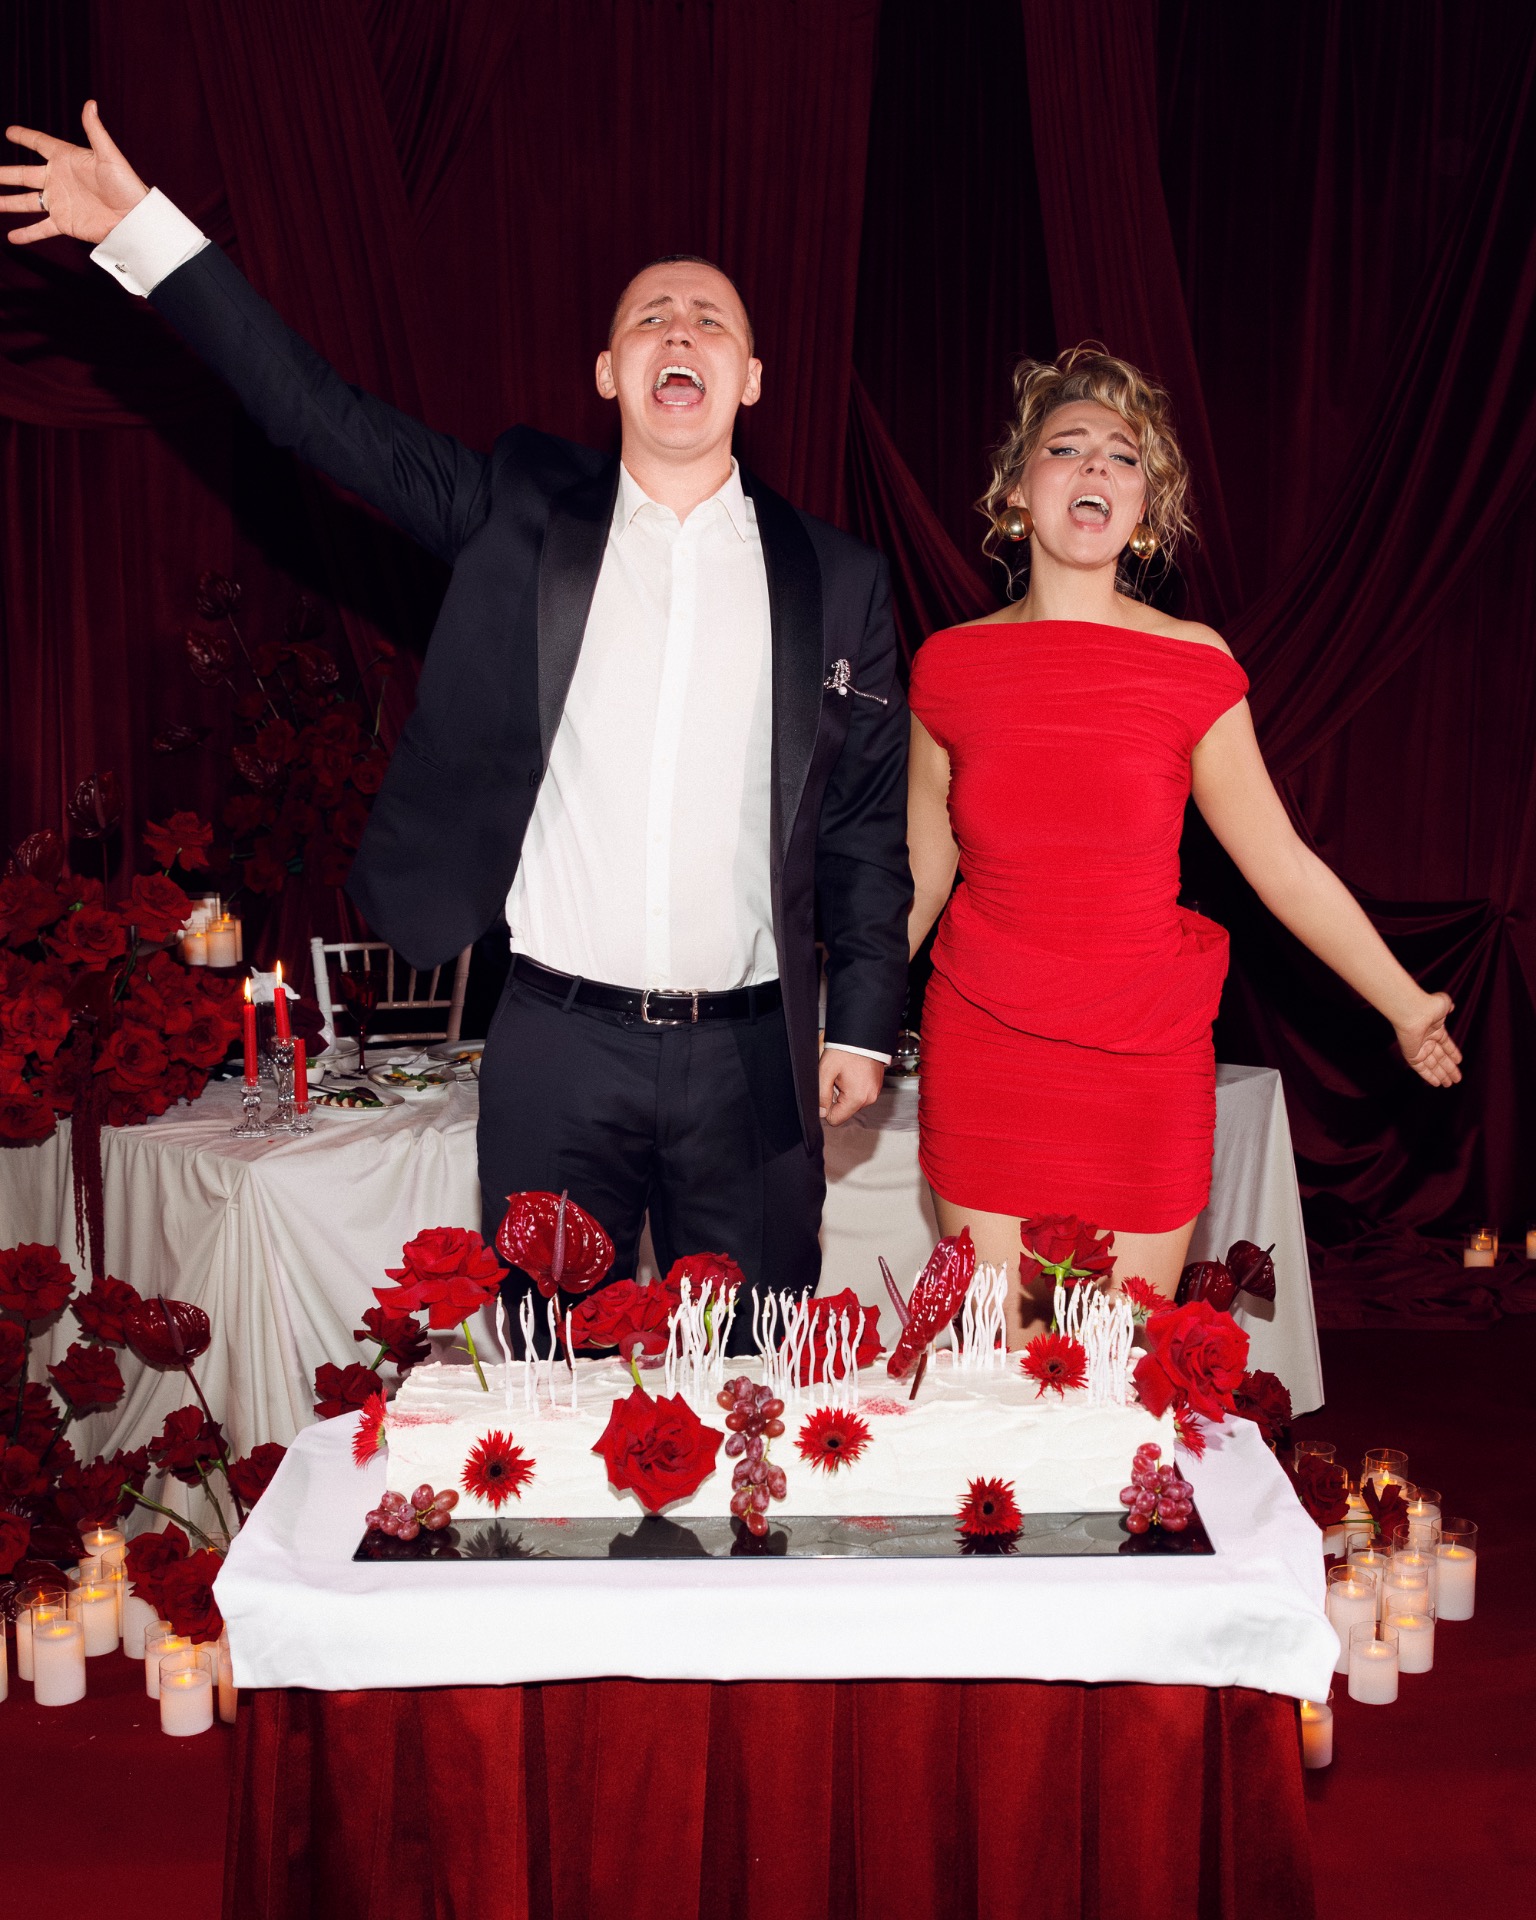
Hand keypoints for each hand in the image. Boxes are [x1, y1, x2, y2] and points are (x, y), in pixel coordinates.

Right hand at [2, 100, 148, 246]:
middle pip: (23, 174)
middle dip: (4, 174)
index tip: (10, 132)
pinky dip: (26, 233)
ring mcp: (59, 202)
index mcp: (66, 159)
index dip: (24, 137)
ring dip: (7, 203)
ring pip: (26, 202)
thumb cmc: (126, 185)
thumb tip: (90, 103)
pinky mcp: (64, 222)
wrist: (134, 218)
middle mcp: (58, 179)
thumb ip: (95, 130)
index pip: (40, 143)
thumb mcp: (109, 155)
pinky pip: (40, 228)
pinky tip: (12, 238)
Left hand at [818, 1048, 883, 1125]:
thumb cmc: (845, 1050)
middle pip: (844, 1110)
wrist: (863, 1035)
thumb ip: (821, 1095)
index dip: (826, 1108)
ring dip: (844, 1091)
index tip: (827, 1091)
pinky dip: (853, 1086)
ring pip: (851, 1102)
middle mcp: (868, 1098)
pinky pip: (860, 1094)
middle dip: (836, 1097)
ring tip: (844, 1073)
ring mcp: (874, 1092)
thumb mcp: (826, 1072)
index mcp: (857, 1098)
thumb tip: (821, 1112)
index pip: (835, 1119)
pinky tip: (851, 1072)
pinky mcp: (875, 1086)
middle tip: (836, 1078)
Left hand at [1394, 991, 1461, 1087]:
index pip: (1445, 1044)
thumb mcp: (1444, 1003)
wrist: (1413, 1010)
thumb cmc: (1429, 1005)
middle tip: (1456, 1079)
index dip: (1452, 1052)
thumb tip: (1451, 1007)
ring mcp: (1419, 1048)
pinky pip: (1421, 1068)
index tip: (1459, 1061)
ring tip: (1450, 1084)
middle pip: (1439, 1057)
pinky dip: (1429, 1076)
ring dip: (1441, 1075)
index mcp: (1435, 1028)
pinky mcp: (1412, 1055)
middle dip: (1448, 1068)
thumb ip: (1448, 1006)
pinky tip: (1437, 1083)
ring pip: (1432, 1065)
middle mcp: (1426, 1039)